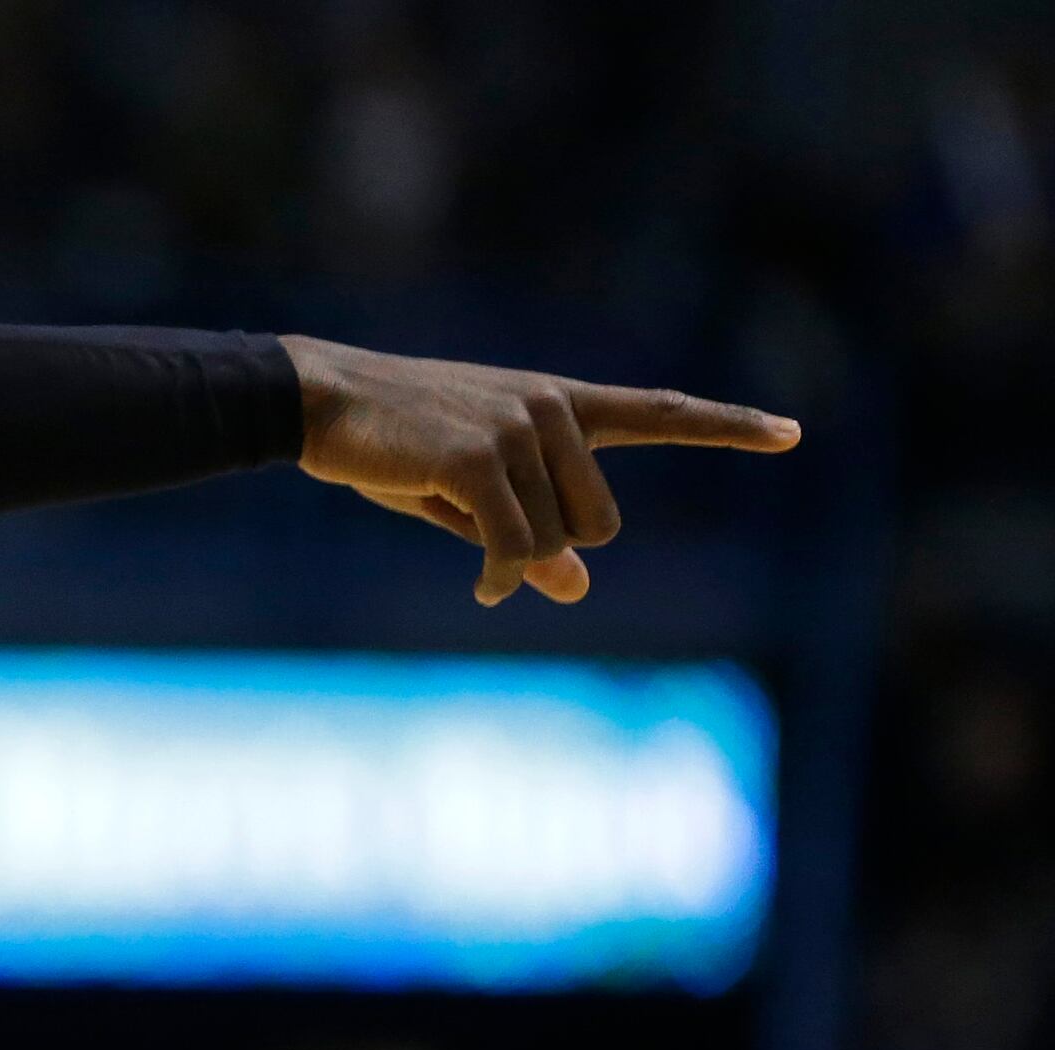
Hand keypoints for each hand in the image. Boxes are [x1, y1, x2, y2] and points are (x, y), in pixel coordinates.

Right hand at [282, 335, 797, 606]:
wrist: (318, 400)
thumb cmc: (391, 444)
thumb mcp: (467, 493)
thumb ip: (531, 531)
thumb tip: (577, 586)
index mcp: (557, 404)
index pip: (659, 413)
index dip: (728, 428)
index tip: (791, 434)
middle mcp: (550, 408)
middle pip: (598, 523)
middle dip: (551, 551)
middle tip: (492, 549)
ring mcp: (517, 429)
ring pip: (554, 542)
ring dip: (514, 566)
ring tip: (471, 555)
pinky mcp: (478, 459)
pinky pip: (513, 548)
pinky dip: (499, 579)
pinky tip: (482, 589)